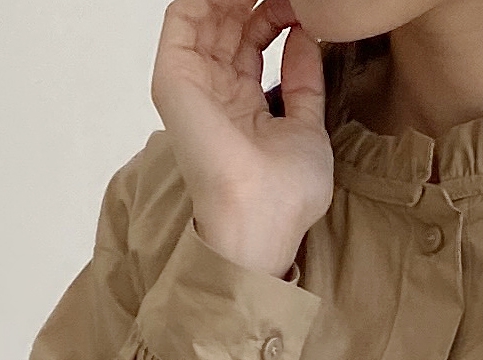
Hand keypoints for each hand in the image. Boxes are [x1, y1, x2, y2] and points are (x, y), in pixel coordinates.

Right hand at [151, 0, 333, 278]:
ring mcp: (193, 81)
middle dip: (253, 1)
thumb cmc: (286, 193)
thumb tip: (303, 36)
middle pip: (228, 20)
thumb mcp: (308, 127)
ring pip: (205, 11)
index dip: (273, 14)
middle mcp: (214, 89)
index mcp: (243, 103)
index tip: (298, 7)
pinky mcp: (174, 74)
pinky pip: (183, 13)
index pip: (251, 39)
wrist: (259, 215)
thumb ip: (303, 81)